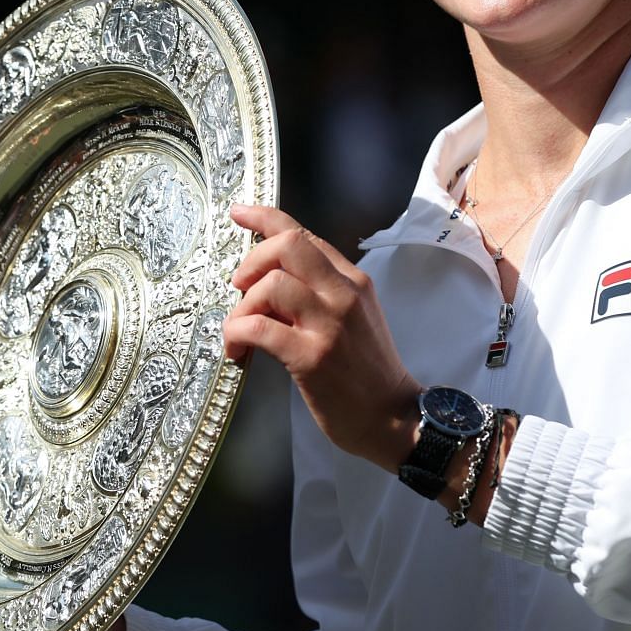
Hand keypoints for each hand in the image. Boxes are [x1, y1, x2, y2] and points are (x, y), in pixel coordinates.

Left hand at [223, 204, 421, 472]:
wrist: (394, 418)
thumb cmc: (368, 372)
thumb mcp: (355, 317)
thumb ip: (321, 292)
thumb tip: (269, 280)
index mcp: (353, 280)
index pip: (304, 234)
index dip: (265, 218)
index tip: (240, 212)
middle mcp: (343, 294)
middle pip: (286, 245)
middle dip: (250, 261)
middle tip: (239, 288)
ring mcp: (329, 324)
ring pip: (269, 285)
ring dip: (241, 307)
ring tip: (239, 332)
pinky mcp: (312, 357)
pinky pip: (260, 328)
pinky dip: (237, 333)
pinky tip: (238, 350)